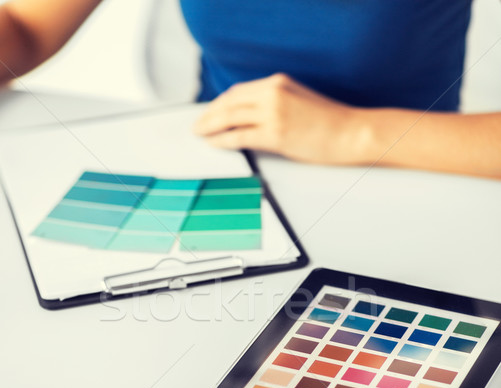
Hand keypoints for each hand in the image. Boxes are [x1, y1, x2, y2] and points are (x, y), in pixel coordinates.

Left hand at [193, 74, 368, 164]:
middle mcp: (273, 93)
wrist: (351, 132)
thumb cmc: (330, 122)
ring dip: (210, 126)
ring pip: (230, 117)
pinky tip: (214, 144)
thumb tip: (251, 117)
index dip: (220, 104)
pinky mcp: (275, 133)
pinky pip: (239, 136)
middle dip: (209, 114)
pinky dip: (222, 140)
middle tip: (197, 125)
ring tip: (200, 134)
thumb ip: (275, 103)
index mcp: (278, 82)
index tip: (210, 112)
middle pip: (229, 102)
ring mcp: (273, 112)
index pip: (238, 92)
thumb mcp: (298, 101)